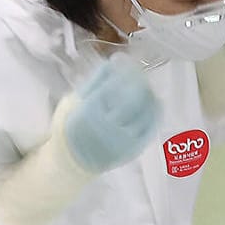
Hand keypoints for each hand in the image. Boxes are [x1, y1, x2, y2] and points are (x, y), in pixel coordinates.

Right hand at [62, 55, 160, 173]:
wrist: (72, 162)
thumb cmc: (69, 128)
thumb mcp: (71, 102)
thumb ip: (92, 83)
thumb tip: (113, 63)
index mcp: (88, 111)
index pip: (112, 84)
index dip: (122, 70)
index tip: (125, 63)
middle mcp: (106, 125)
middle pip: (132, 96)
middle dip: (138, 80)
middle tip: (139, 74)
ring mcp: (121, 139)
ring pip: (144, 111)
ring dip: (149, 94)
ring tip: (147, 87)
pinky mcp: (132, 149)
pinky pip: (150, 127)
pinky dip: (155, 112)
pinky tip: (155, 103)